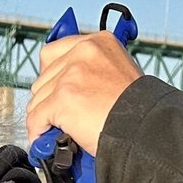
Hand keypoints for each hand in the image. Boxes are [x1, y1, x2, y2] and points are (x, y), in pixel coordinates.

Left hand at [24, 30, 142, 157]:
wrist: (146, 127)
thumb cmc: (137, 109)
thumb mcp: (117, 74)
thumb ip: (92, 72)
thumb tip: (65, 86)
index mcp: (98, 42)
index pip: (52, 53)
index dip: (50, 77)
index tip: (52, 92)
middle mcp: (83, 52)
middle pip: (42, 79)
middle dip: (47, 101)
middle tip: (59, 117)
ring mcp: (72, 74)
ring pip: (37, 100)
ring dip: (44, 118)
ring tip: (57, 130)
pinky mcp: (63, 98)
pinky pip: (35, 118)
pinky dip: (37, 132)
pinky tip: (46, 140)